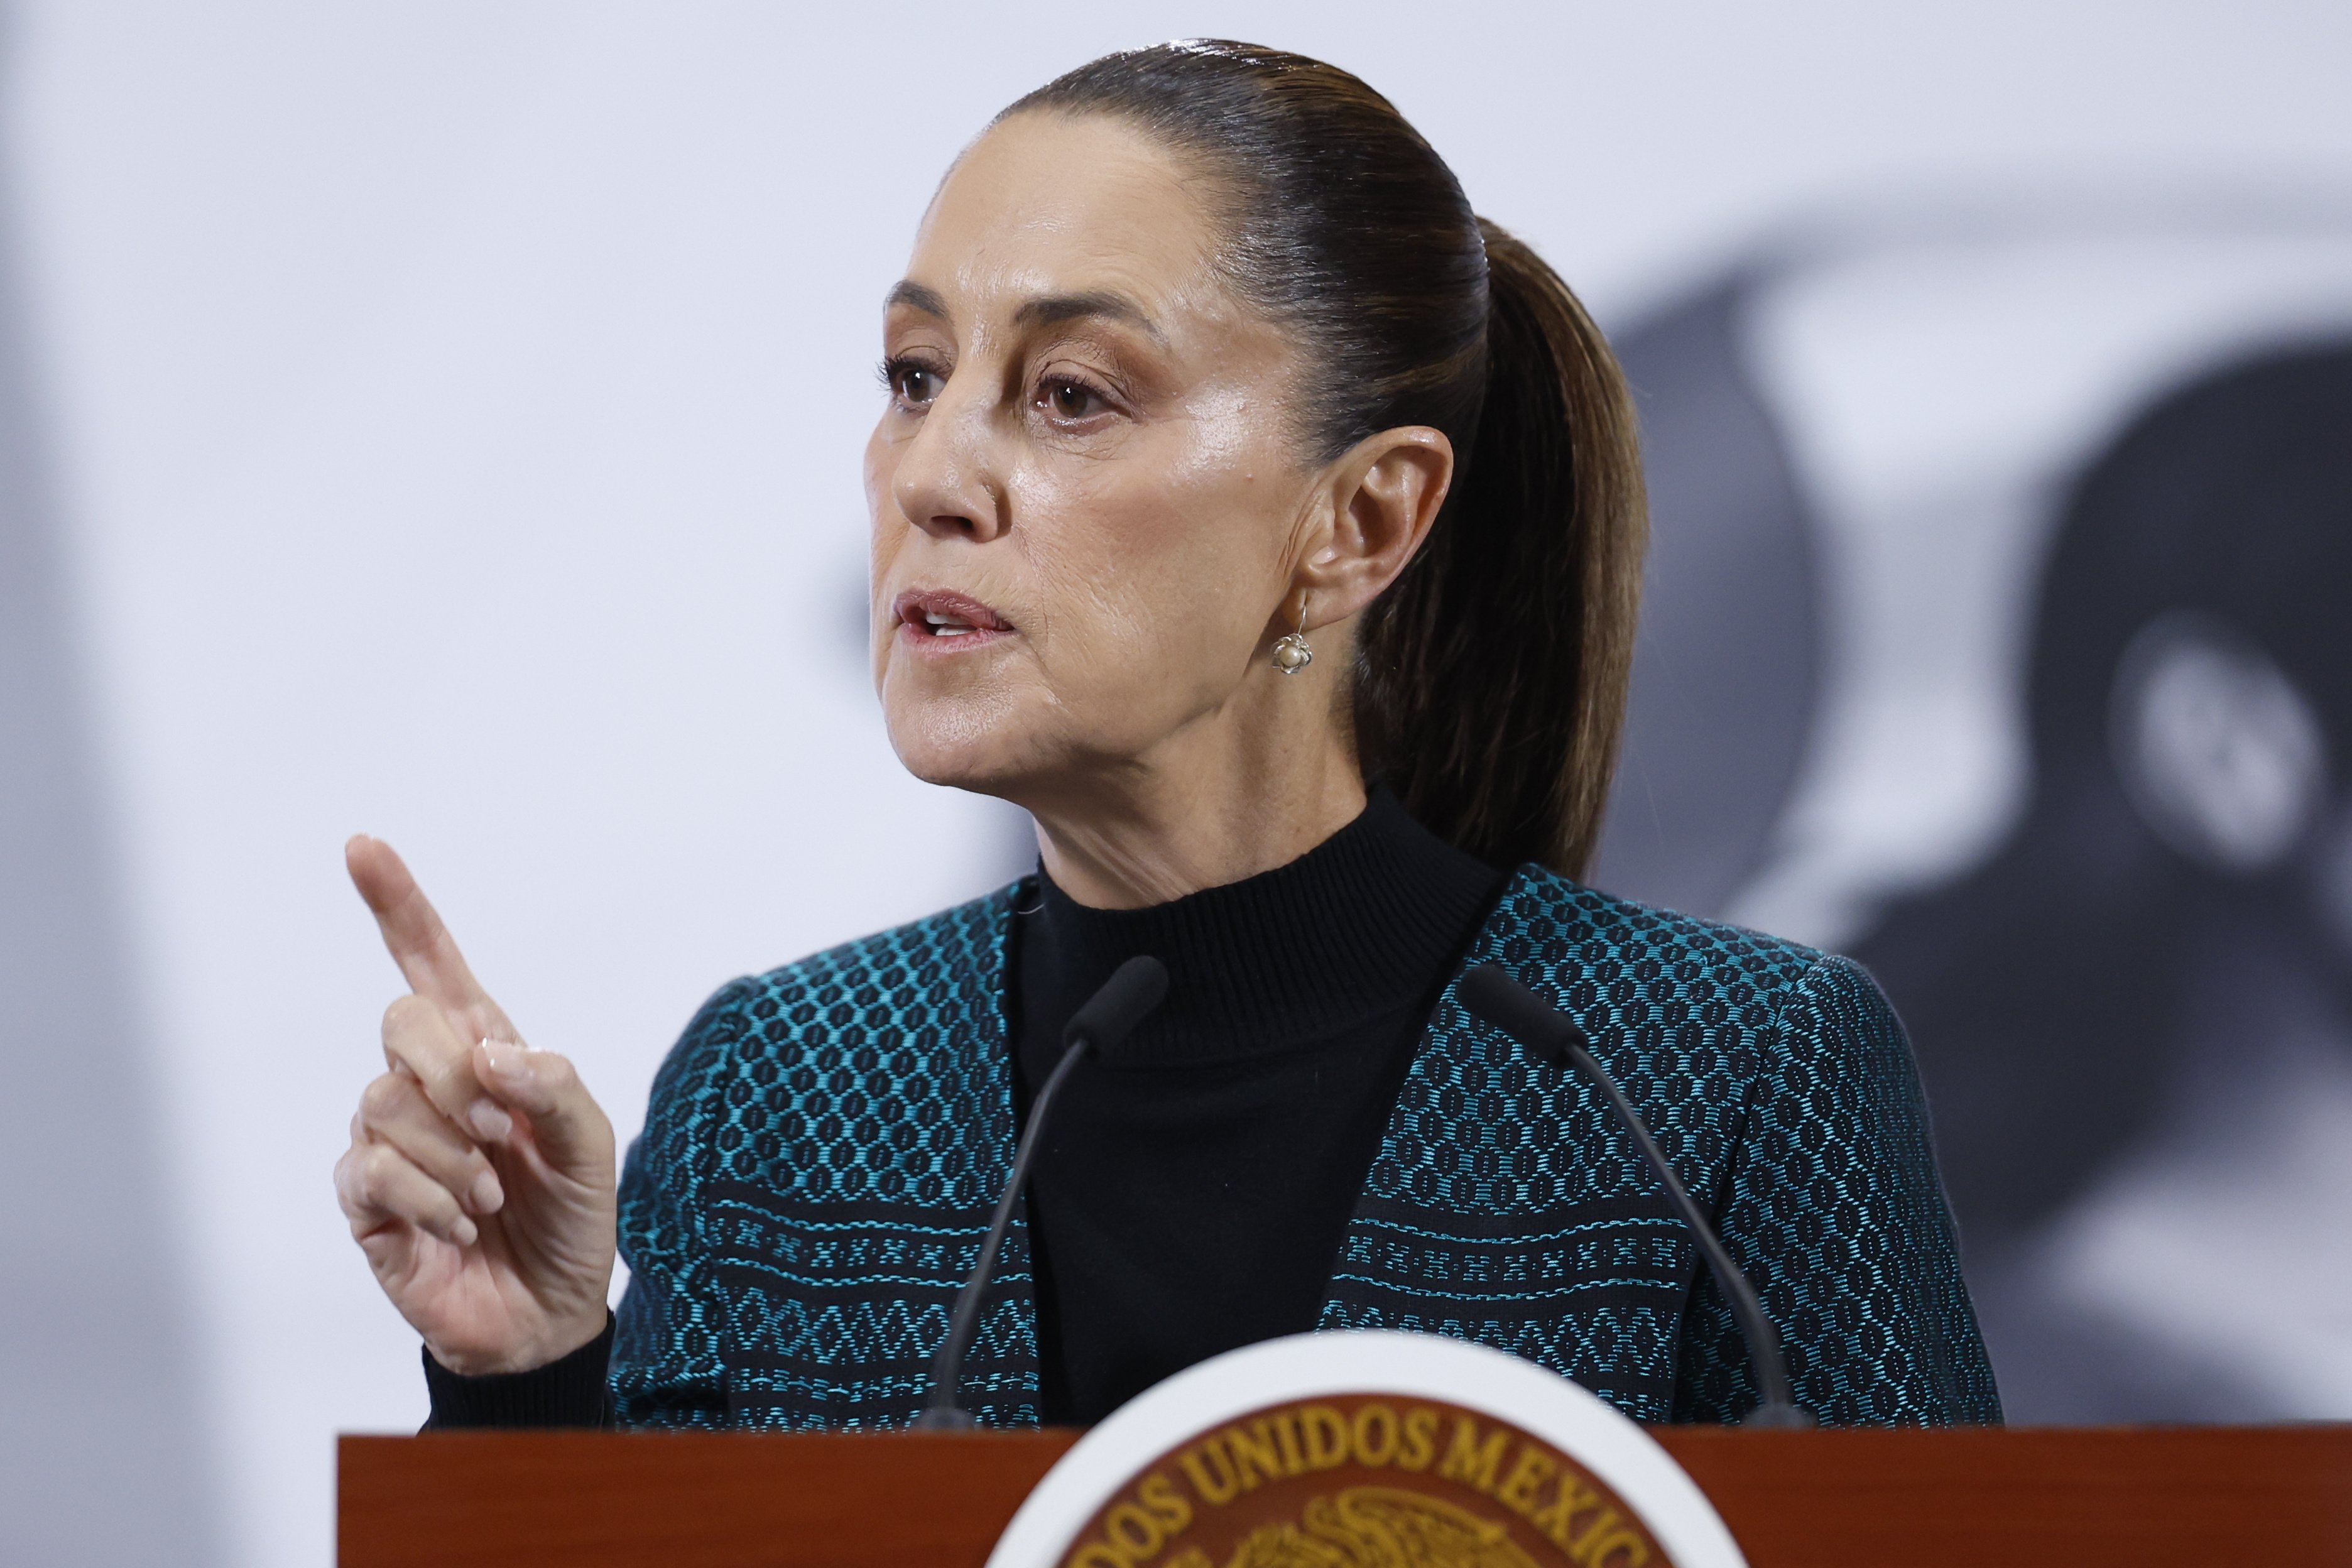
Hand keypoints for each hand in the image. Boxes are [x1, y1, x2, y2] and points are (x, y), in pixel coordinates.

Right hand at [333, 836, 616, 1374]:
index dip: (398, 905)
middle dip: (456, 1075)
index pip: (430, 964)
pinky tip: (461, 1224)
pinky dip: (431, 1198)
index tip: (362, 847)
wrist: (551, 1313)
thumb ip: (554, 1085)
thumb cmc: (573, 1218)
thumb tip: (492, 1053)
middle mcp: (428, 1085)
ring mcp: (390, 1140)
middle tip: (504, 1136)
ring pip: (385, 1100)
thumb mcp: (594, 1144)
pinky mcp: (366, 1199)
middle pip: (401, 1022)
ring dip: (455, 1156)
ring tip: (492, 1196)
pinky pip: (371, 1169)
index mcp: (484, 1052)